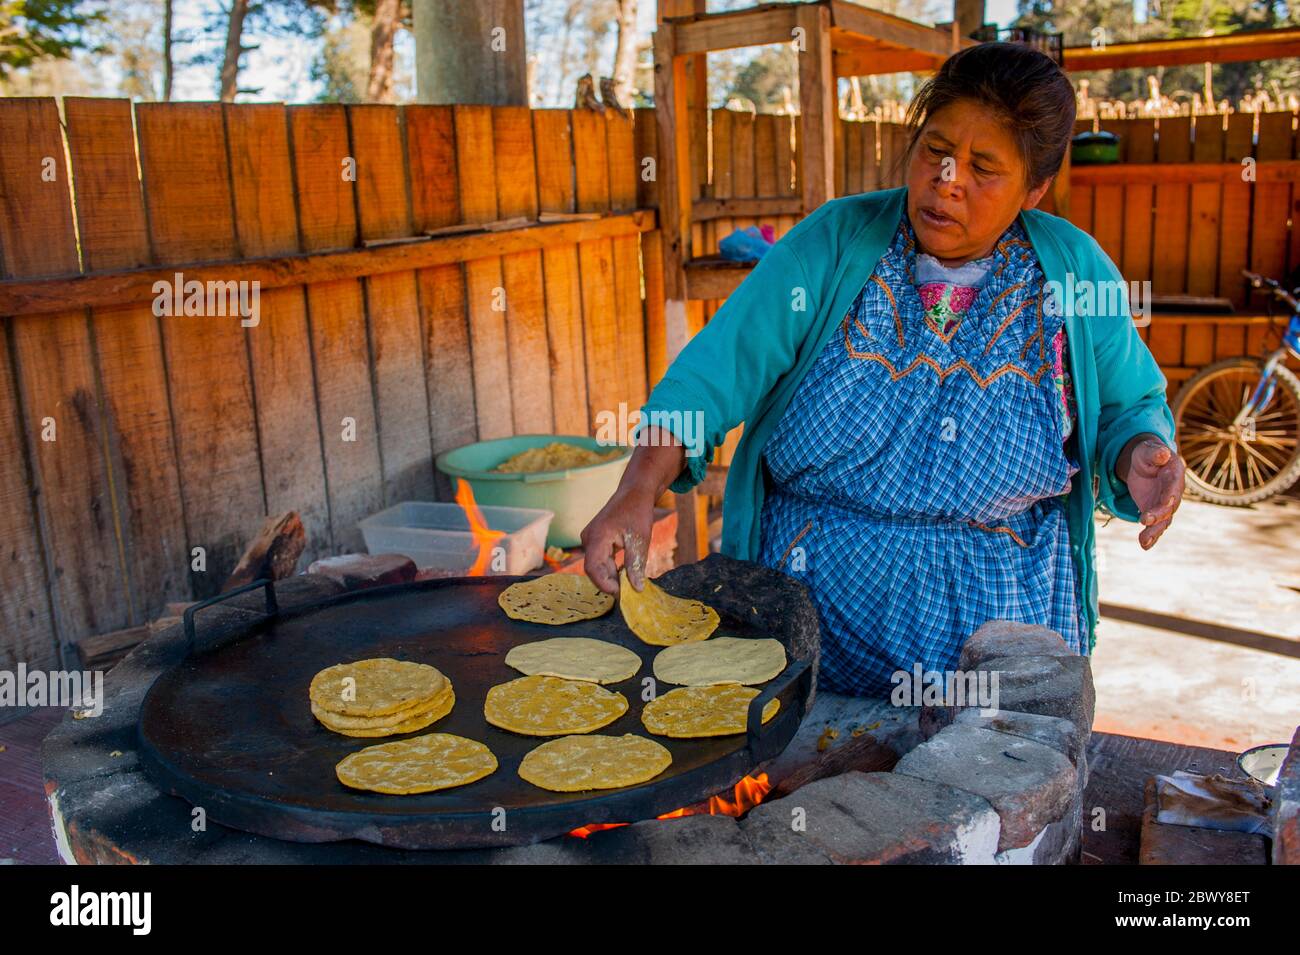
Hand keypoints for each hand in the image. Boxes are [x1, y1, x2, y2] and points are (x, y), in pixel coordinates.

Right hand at [580, 486, 654, 594]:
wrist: (634, 493)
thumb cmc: (637, 512)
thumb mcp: (639, 540)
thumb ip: (635, 565)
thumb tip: (636, 588)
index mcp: (596, 536)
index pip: (592, 567)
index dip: (604, 584)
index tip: (620, 594)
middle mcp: (588, 538)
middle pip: (594, 568)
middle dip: (609, 582)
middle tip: (627, 593)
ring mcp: (590, 539)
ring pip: (597, 565)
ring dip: (611, 576)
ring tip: (628, 584)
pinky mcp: (596, 540)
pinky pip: (600, 559)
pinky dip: (611, 568)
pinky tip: (624, 574)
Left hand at [1116, 435, 1184, 549]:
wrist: (1145, 463)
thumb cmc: (1147, 454)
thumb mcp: (1148, 450)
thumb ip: (1155, 453)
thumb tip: (1163, 453)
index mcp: (1174, 474)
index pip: (1174, 486)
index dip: (1171, 495)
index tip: (1166, 503)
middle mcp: (1174, 492)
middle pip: (1169, 506)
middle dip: (1159, 514)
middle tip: (1146, 520)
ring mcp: (1166, 504)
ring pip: (1163, 520)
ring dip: (1154, 531)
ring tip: (1144, 541)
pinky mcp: (1156, 512)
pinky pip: (1156, 526)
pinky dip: (1151, 536)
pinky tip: (1145, 545)